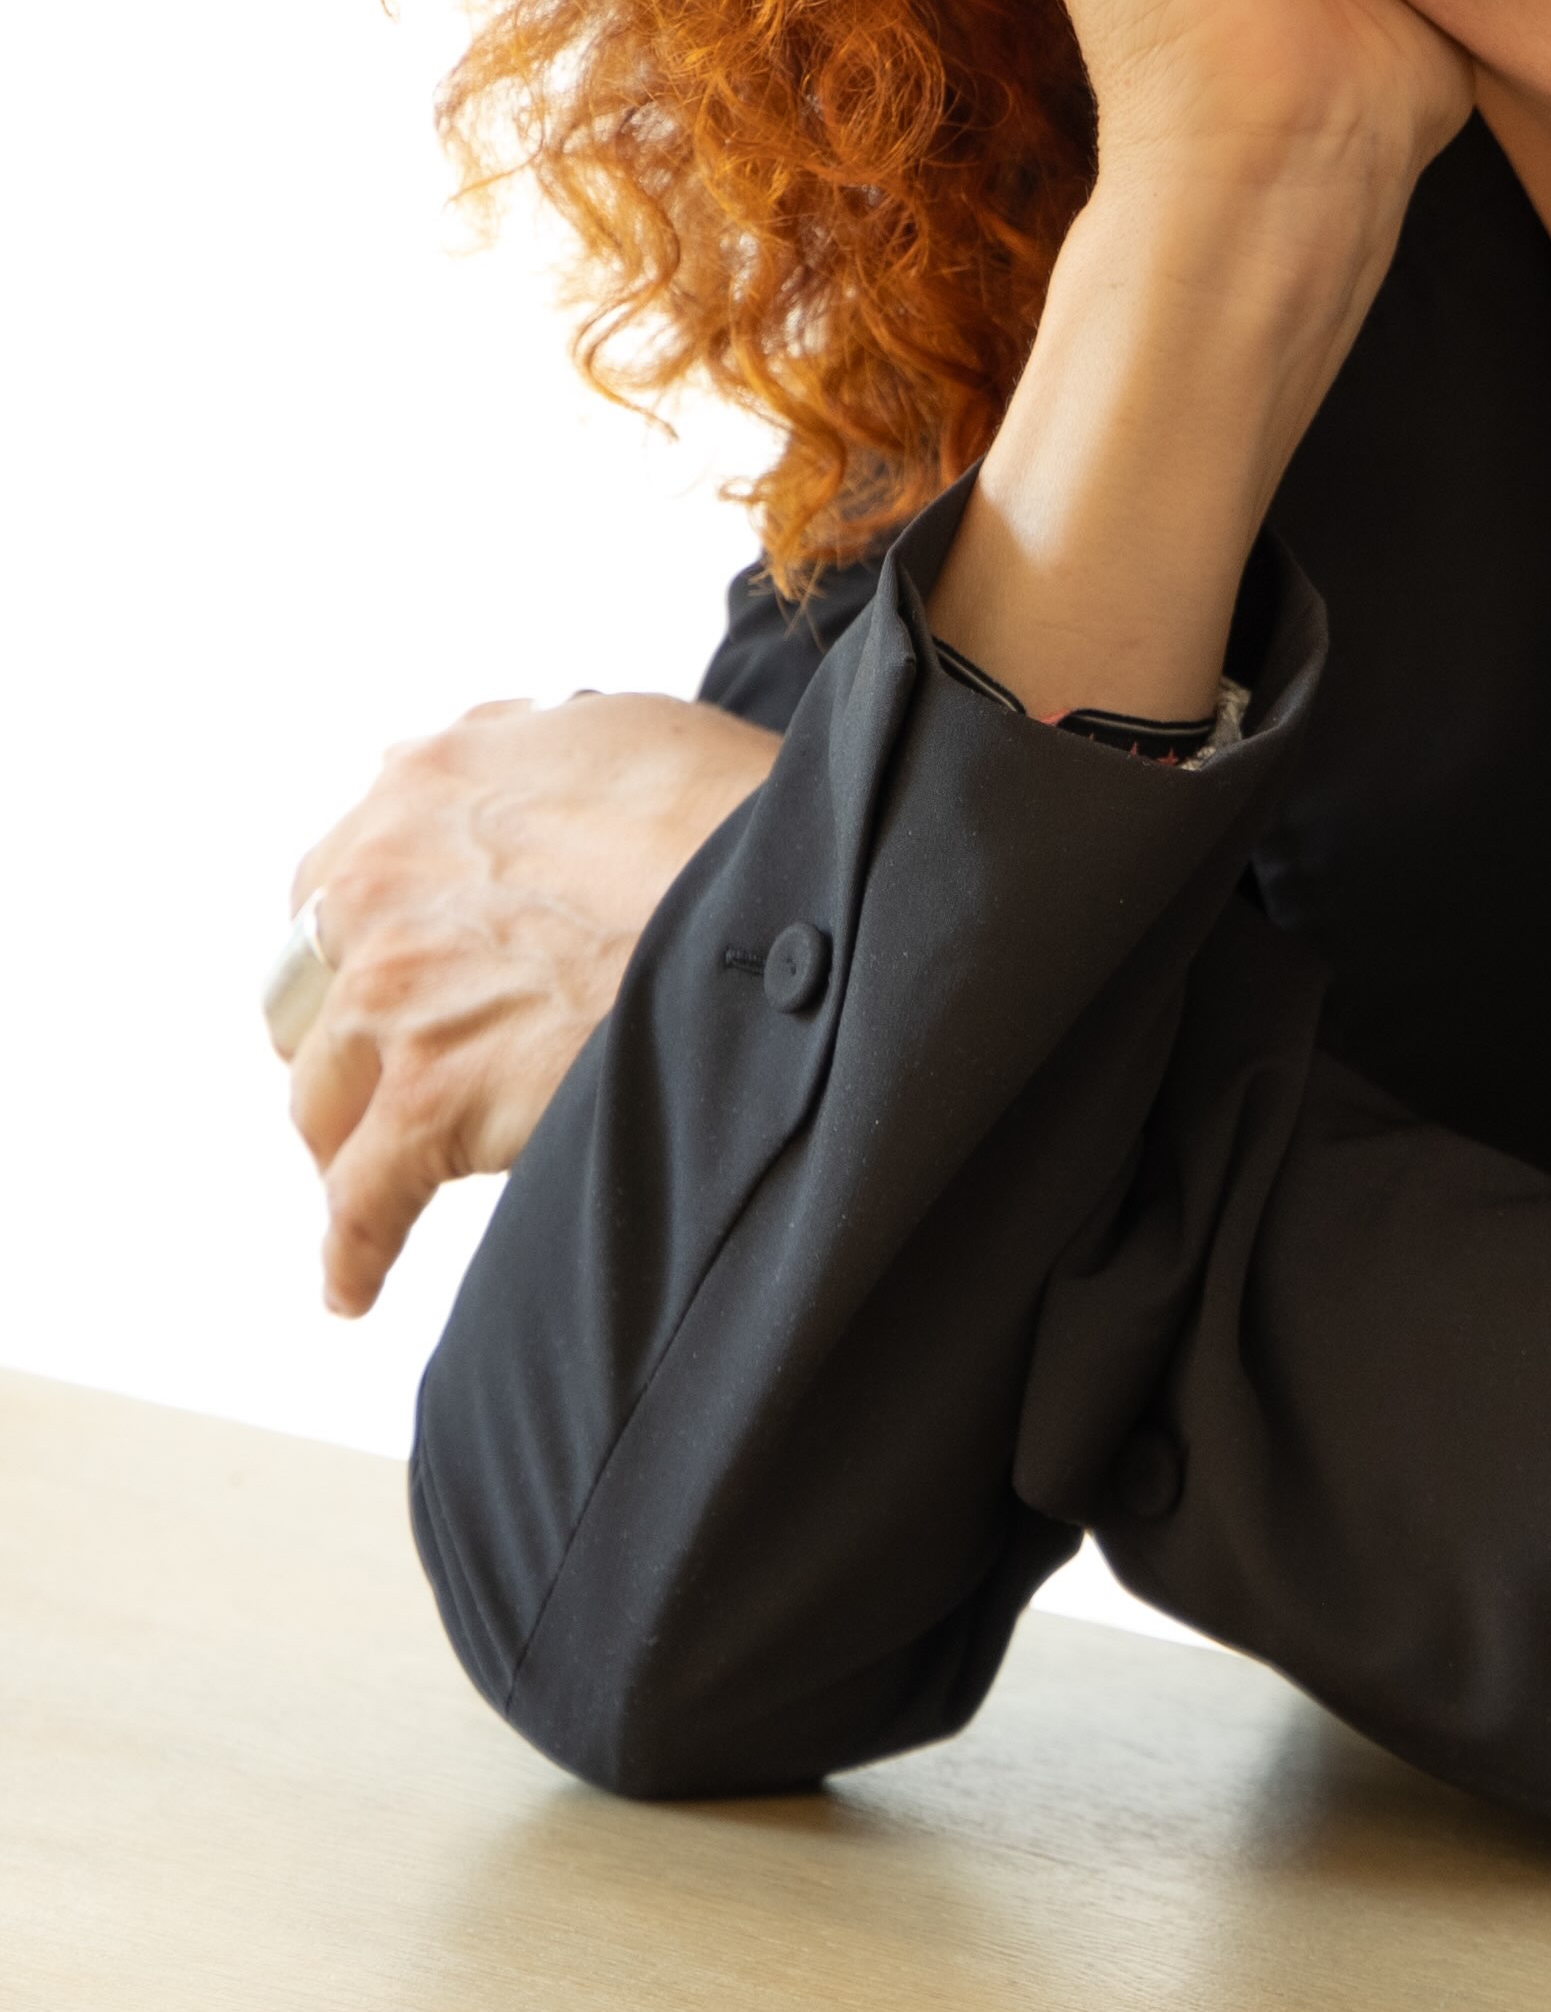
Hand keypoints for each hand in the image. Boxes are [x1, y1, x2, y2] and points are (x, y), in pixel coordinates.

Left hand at [285, 693, 779, 1317]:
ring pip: (321, 1101)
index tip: (399, 985)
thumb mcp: (606, 725)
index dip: (368, 946)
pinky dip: (351, 1254)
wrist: (783, 901)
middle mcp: (379, 889)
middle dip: (343, 1041)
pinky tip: (351, 1287)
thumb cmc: (727, 812)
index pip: (337, 886)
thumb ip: (519, 746)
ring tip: (371, 1184)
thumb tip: (491, 753)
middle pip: (307, 994)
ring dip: (346, 1143)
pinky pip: (361, 1202)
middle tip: (390, 1080)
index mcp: (419, 790)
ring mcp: (396, 1000)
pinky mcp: (433, 1102)